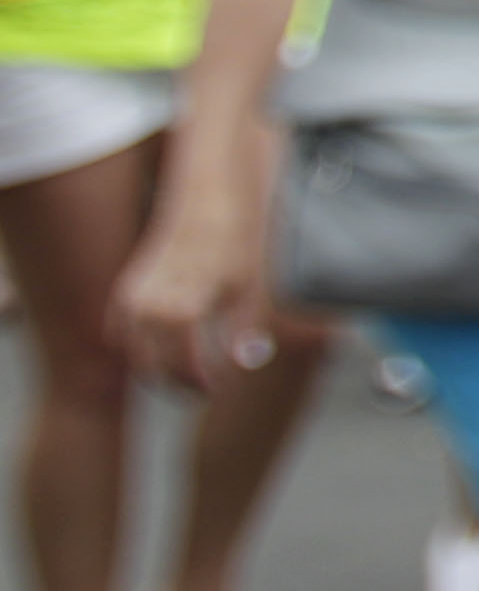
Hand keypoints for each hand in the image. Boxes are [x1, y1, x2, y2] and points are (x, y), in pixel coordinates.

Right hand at [112, 157, 275, 393]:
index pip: (183, 368)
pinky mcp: (125, 287)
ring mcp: (132, 298)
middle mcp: (149, 308)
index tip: (217, 388)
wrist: (209, 202)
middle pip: (152, 367)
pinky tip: (158, 347)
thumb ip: (244, 331)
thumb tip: (245, 364)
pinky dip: (133, 345)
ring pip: (131, 352)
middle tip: (202, 387)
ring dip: (153, 366)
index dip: (200, 383)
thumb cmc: (235, 245)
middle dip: (176, 382)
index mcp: (182, 312)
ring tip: (184, 370)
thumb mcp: (249, 290)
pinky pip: (118, 331)